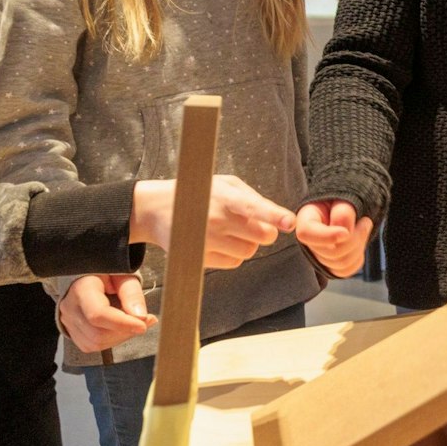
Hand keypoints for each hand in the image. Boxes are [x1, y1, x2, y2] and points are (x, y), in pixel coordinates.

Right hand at [58, 273, 152, 353]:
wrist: (89, 275)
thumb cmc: (107, 272)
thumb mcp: (124, 275)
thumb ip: (132, 294)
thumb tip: (140, 316)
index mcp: (81, 288)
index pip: (98, 314)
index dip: (122, 323)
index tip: (143, 324)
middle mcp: (70, 307)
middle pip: (98, 333)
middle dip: (126, 331)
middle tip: (145, 320)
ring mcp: (68, 321)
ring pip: (96, 343)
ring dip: (120, 336)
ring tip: (133, 321)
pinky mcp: (72, 332)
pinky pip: (93, 345)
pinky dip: (111, 340)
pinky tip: (120, 327)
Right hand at [129, 175, 296, 268]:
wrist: (156, 209)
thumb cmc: (198, 192)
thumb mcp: (224, 183)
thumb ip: (251, 197)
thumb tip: (274, 217)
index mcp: (224, 197)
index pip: (254, 208)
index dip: (274, 215)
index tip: (290, 222)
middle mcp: (216, 220)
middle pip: (262, 236)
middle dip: (265, 231)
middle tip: (252, 224)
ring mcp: (208, 242)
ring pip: (250, 251)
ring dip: (248, 243)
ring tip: (230, 230)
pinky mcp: (202, 259)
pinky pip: (234, 262)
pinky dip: (234, 254)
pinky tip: (220, 241)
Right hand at [295, 199, 373, 277]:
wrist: (347, 205)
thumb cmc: (344, 198)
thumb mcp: (342, 197)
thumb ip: (343, 212)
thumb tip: (346, 232)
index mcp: (306, 219)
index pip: (306, 233)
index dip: (327, 236)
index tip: (346, 232)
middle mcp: (309, 240)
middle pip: (330, 253)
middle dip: (354, 239)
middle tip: (365, 221)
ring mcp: (319, 254)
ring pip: (340, 264)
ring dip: (359, 246)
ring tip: (364, 227)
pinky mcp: (331, 265)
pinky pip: (345, 271)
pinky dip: (358, 258)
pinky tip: (359, 242)